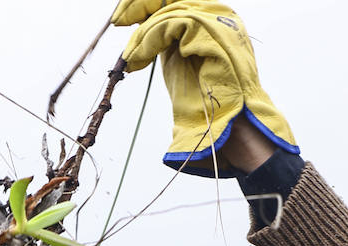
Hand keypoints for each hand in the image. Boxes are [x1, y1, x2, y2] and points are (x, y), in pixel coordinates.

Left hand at [111, 0, 297, 175]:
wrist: (229, 130)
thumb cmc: (207, 108)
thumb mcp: (180, 63)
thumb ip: (168, 41)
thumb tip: (144, 31)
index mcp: (214, 19)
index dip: (146, 4)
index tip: (124, 17)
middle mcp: (219, 14)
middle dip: (139, 5)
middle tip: (119, 21)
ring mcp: (217, 21)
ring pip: (168, 11)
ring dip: (143, 34)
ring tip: (131, 56)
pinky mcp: (209, 31)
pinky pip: (170, 24)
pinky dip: (149, 40)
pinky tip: (138, 58)